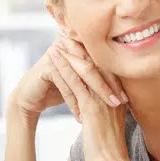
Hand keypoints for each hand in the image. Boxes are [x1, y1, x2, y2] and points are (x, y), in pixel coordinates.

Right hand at [12, 33, 127, 122]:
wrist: (32, 97)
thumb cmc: (60, 88)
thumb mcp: (82, 81)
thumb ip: (100, 75)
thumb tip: (128, 80)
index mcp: (81, 44)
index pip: (103, 61)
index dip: (116, 79)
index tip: (126, 97)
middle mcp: (70, 44)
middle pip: (95, 65)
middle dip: (108, 86)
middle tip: (119, 102)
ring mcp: (58, 53)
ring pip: (82, 74)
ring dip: (95, 93)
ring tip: (106, 109)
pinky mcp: (48, 66)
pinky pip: (66, 84)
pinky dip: (74, 102)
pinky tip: (81, 116)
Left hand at [48, 46, 129, 160]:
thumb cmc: (108, 149)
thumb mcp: (109, 125)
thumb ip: (108, 112)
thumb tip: (101, 106)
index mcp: (118, 97)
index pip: (105, 68)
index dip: (94, 50)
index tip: (82, 36)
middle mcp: (113, 94)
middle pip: (97, 62)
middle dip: (83, 44)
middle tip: (70, 27)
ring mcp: (103, 99)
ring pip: (86, 68)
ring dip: (71, 50)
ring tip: (58, 36)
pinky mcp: (92, 107)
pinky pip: (77, 82)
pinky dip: (65, 66)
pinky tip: (55, 56)